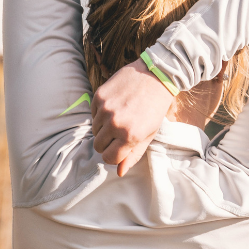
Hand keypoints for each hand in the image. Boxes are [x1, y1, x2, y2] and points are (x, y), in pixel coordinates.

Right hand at [91, 59, 173, 176]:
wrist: (155, 76)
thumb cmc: (155, 108)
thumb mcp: (148, 134)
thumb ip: (133, 154)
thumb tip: (119, 172)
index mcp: (129, 136)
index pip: (108, 158)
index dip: (113, 156)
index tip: (119, 148)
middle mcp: (115, 124)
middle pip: (98, 146)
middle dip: (107, 143)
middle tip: (119, 132)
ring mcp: (105, 109)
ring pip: (94, 130)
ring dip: (104, 127)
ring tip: (119, 117)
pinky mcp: (99, 96)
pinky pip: (93, 114)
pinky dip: (101, 113)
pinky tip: (116, 105)